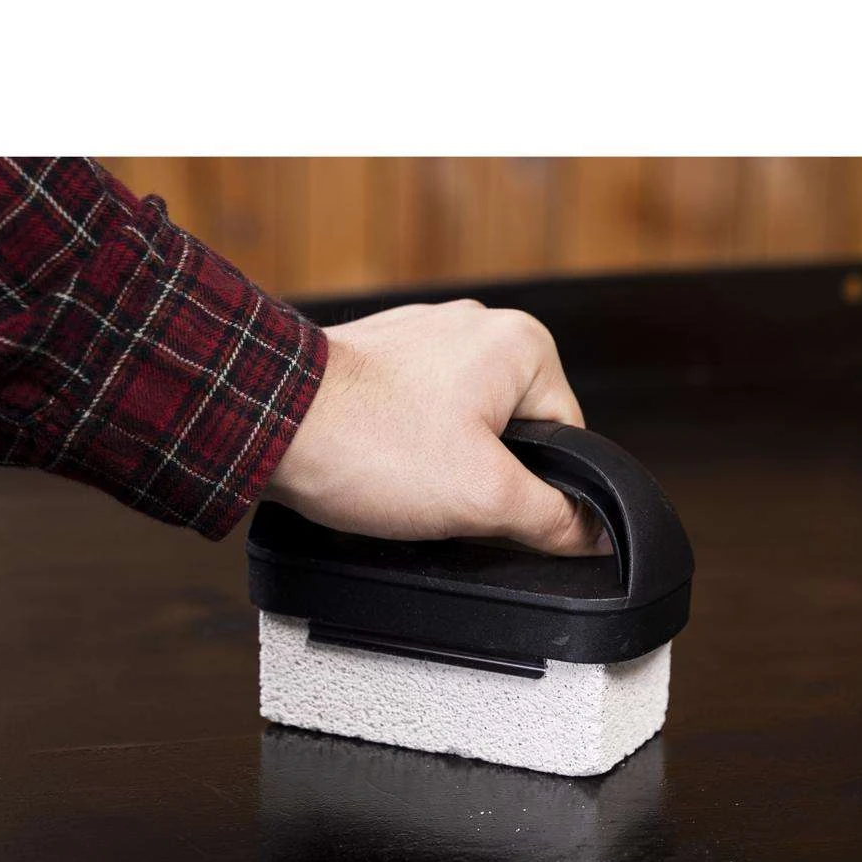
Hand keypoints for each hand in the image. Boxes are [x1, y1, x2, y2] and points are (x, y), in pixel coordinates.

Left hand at [263, 300, 609, 555]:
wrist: (267, 423)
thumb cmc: (368, 445)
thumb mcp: (485, 499)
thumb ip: (554, 520)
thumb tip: (593, 536)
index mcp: (521, 344)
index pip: (568, 439)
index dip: (540, 491)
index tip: (497, 507)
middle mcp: (474, 326)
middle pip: (517, 435)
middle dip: (484, 477)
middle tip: (442, 495)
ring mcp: (422, 337)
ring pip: (464, 429)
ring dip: (440, 465)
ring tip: (403, 478)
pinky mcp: (380, 358)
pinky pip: (417, 417)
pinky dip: (402, 448)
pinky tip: (379, 464)